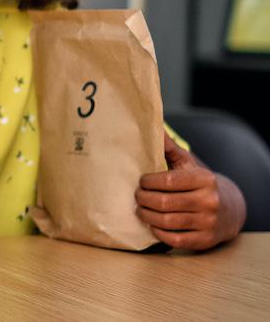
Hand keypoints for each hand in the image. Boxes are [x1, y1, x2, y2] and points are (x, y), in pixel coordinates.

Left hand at [135, 132, 246, 249]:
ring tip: (140, 210)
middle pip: (164, 202)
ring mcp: (208, 222)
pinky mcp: (205, 240)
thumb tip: (153, 127)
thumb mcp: (189, 164)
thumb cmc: (200, 184)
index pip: (167, 181)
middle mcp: (209, 201)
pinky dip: (159, 233)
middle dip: (143, 199)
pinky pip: (175, 240)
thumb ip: (170, 148)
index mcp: (204, 179)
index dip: (148, 182)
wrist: (231, 209)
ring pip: (167, 221)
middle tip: (137, 197)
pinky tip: (153, 225)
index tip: (141, 182)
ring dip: (147, 216)